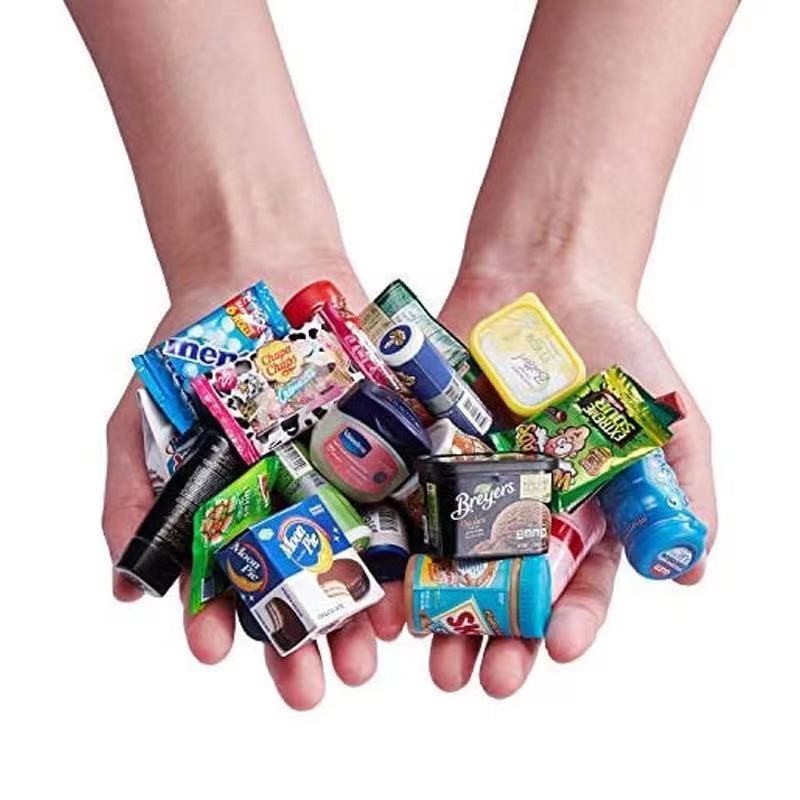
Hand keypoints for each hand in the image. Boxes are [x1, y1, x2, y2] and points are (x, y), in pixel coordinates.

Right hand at [103, 261, 405, 709]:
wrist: (257, 271)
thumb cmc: (193, 350)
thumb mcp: (144, 420)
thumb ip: (136, 500)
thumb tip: (127, 590)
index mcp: (232, 511)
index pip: (227, 584)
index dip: (220, 623)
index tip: (215, 653)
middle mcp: (292, 504)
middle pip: (300, 586)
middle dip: (307, 637)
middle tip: (319, 685)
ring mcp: (344, 477)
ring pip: (359, 559)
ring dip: (365, 610)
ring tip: (371, 651)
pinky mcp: (389, 446)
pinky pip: (403, 501)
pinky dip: (409, 543)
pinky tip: (413, 579)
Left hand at [430, 269, 716, 697]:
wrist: (546, 281)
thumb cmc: (616, 348)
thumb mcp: (667, 421)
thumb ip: (683, 494)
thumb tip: (690, 571)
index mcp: (582, 514)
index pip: (579, 585)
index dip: (572, 621)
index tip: (559, 648)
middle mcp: (523, 510)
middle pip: (507, 590)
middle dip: (496, 638)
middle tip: (479, 680)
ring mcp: (470, 484)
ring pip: (450, 564)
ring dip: (437, 612)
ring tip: (425, 648)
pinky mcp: (426, 454)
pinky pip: (406, 509)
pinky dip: (395, 549)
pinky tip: (384, 584)